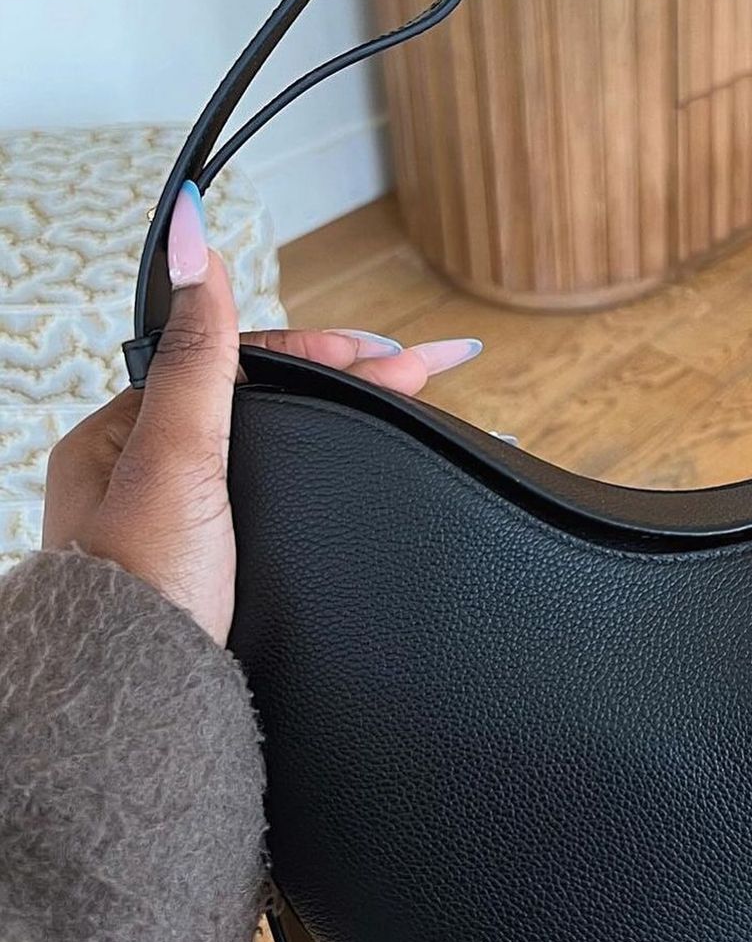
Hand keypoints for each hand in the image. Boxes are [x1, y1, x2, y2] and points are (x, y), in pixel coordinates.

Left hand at [43, 183, 481, 644]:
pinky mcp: (227, 558)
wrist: (143, 699)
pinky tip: (364, 462)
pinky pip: (287, 489)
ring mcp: (194, 514)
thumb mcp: (175, 454)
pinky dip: (332, 468)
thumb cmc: (140, 588)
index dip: (321, 349)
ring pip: (284, 442)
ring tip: (415, 402)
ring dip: (349, 419)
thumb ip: (196, 355)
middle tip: (431, 366)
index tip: (390, 352)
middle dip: (354, 378)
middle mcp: (157, 467)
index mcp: (130, 429)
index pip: (241, 359)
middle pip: (271, 397)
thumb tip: (191, 243)